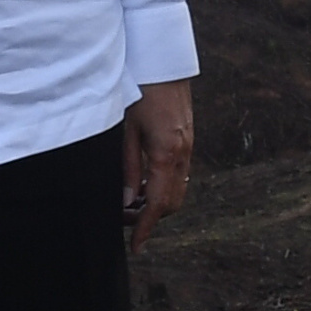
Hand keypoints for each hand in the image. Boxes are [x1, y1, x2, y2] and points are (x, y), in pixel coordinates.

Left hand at [125, 79, 195, 248]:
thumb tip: (129, 201)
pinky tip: (142, 182)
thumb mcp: (126, 131)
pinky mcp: (186, 141)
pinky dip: (162, 186)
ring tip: (129, 201)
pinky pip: (178, 175)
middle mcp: (182, 154)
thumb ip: (128, 168)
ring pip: (176, 191)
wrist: (162, 63)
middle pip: (171, 203)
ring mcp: (187, 148)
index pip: (157, 204)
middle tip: (123, 218)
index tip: (136, 247)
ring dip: (156, 202)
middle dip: (149, 217)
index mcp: (165, 154)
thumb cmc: (139, 92)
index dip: (145, 228)